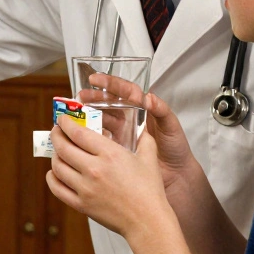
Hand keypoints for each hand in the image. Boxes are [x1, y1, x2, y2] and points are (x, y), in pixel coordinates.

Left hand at [47, 119, 171, 240]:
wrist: (147, 221)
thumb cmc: (150, 190)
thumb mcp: (149, 158)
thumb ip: (144, 139)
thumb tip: (142, 126)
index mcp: (110, 154)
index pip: (77, 133)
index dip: (66, 123)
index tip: (62, 119)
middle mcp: (94, 169)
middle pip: (63, 148)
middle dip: (56, 136)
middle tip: (56, 132)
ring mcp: (85, 188)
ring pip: (57, 167)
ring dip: (54, 156)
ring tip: (58, 151)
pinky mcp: (81, 205)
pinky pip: (57, 189)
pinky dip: (52, 178)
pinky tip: (55, 173)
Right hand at [78, 76, 199, 198]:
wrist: (176, 174)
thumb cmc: (175, 147)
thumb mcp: (171, 126)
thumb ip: (161, 110)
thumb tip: (149, 98)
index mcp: (142, 107)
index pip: (124, 90)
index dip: (109, 83)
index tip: (95, 79)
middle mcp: (130, 117)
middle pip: (109, 102)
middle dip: (93, 97)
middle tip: (80, 97)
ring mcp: (122, 131)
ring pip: (102, 118)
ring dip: (89, 115)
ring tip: (78, 113)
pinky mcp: (117, 146)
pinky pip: (101, 138)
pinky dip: (91, 135)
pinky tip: (82, 134)